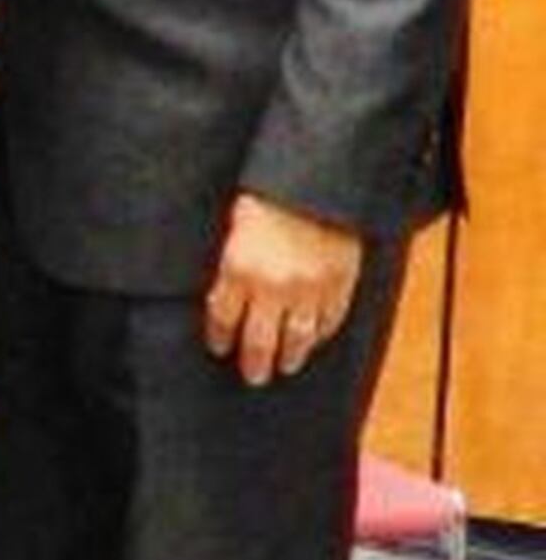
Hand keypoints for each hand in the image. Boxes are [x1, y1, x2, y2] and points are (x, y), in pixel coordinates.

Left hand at [202, 191, 365, 386]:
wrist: (315, 182)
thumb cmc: (265, 197)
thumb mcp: (232, 228)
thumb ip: (228, 265)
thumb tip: (220, 297)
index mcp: (238, 270)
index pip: (223, 320)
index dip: (220, 338)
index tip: (220, 349)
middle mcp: (272, 286)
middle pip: (259, 340)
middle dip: (254, 363)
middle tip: (253, 376)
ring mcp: (309, 289)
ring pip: (298, 338)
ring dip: (291, 356)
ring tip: (285, 366)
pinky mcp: (340, 284)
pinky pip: (330, 320)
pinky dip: (322, 334)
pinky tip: (315, 341)